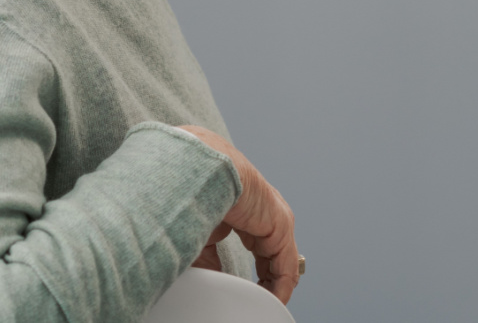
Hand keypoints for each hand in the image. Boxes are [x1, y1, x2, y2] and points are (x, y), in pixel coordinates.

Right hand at [179, 126, 299, 303]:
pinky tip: (274, 302)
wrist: (200, 171)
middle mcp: (261, 213)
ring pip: (279, 261)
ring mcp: (273, 218)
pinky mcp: (281, 226)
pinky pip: (286, 265)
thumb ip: (207, 259)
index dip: (249, 269)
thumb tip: (213, 281)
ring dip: (272, 286)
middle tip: (256, 302)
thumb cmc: (191, 192)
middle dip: (263, 279)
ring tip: (264, 306)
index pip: (253, 243)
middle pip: (269, 254)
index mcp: (241, 209)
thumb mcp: (198, 235)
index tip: (240, 289)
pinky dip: (281, 287)